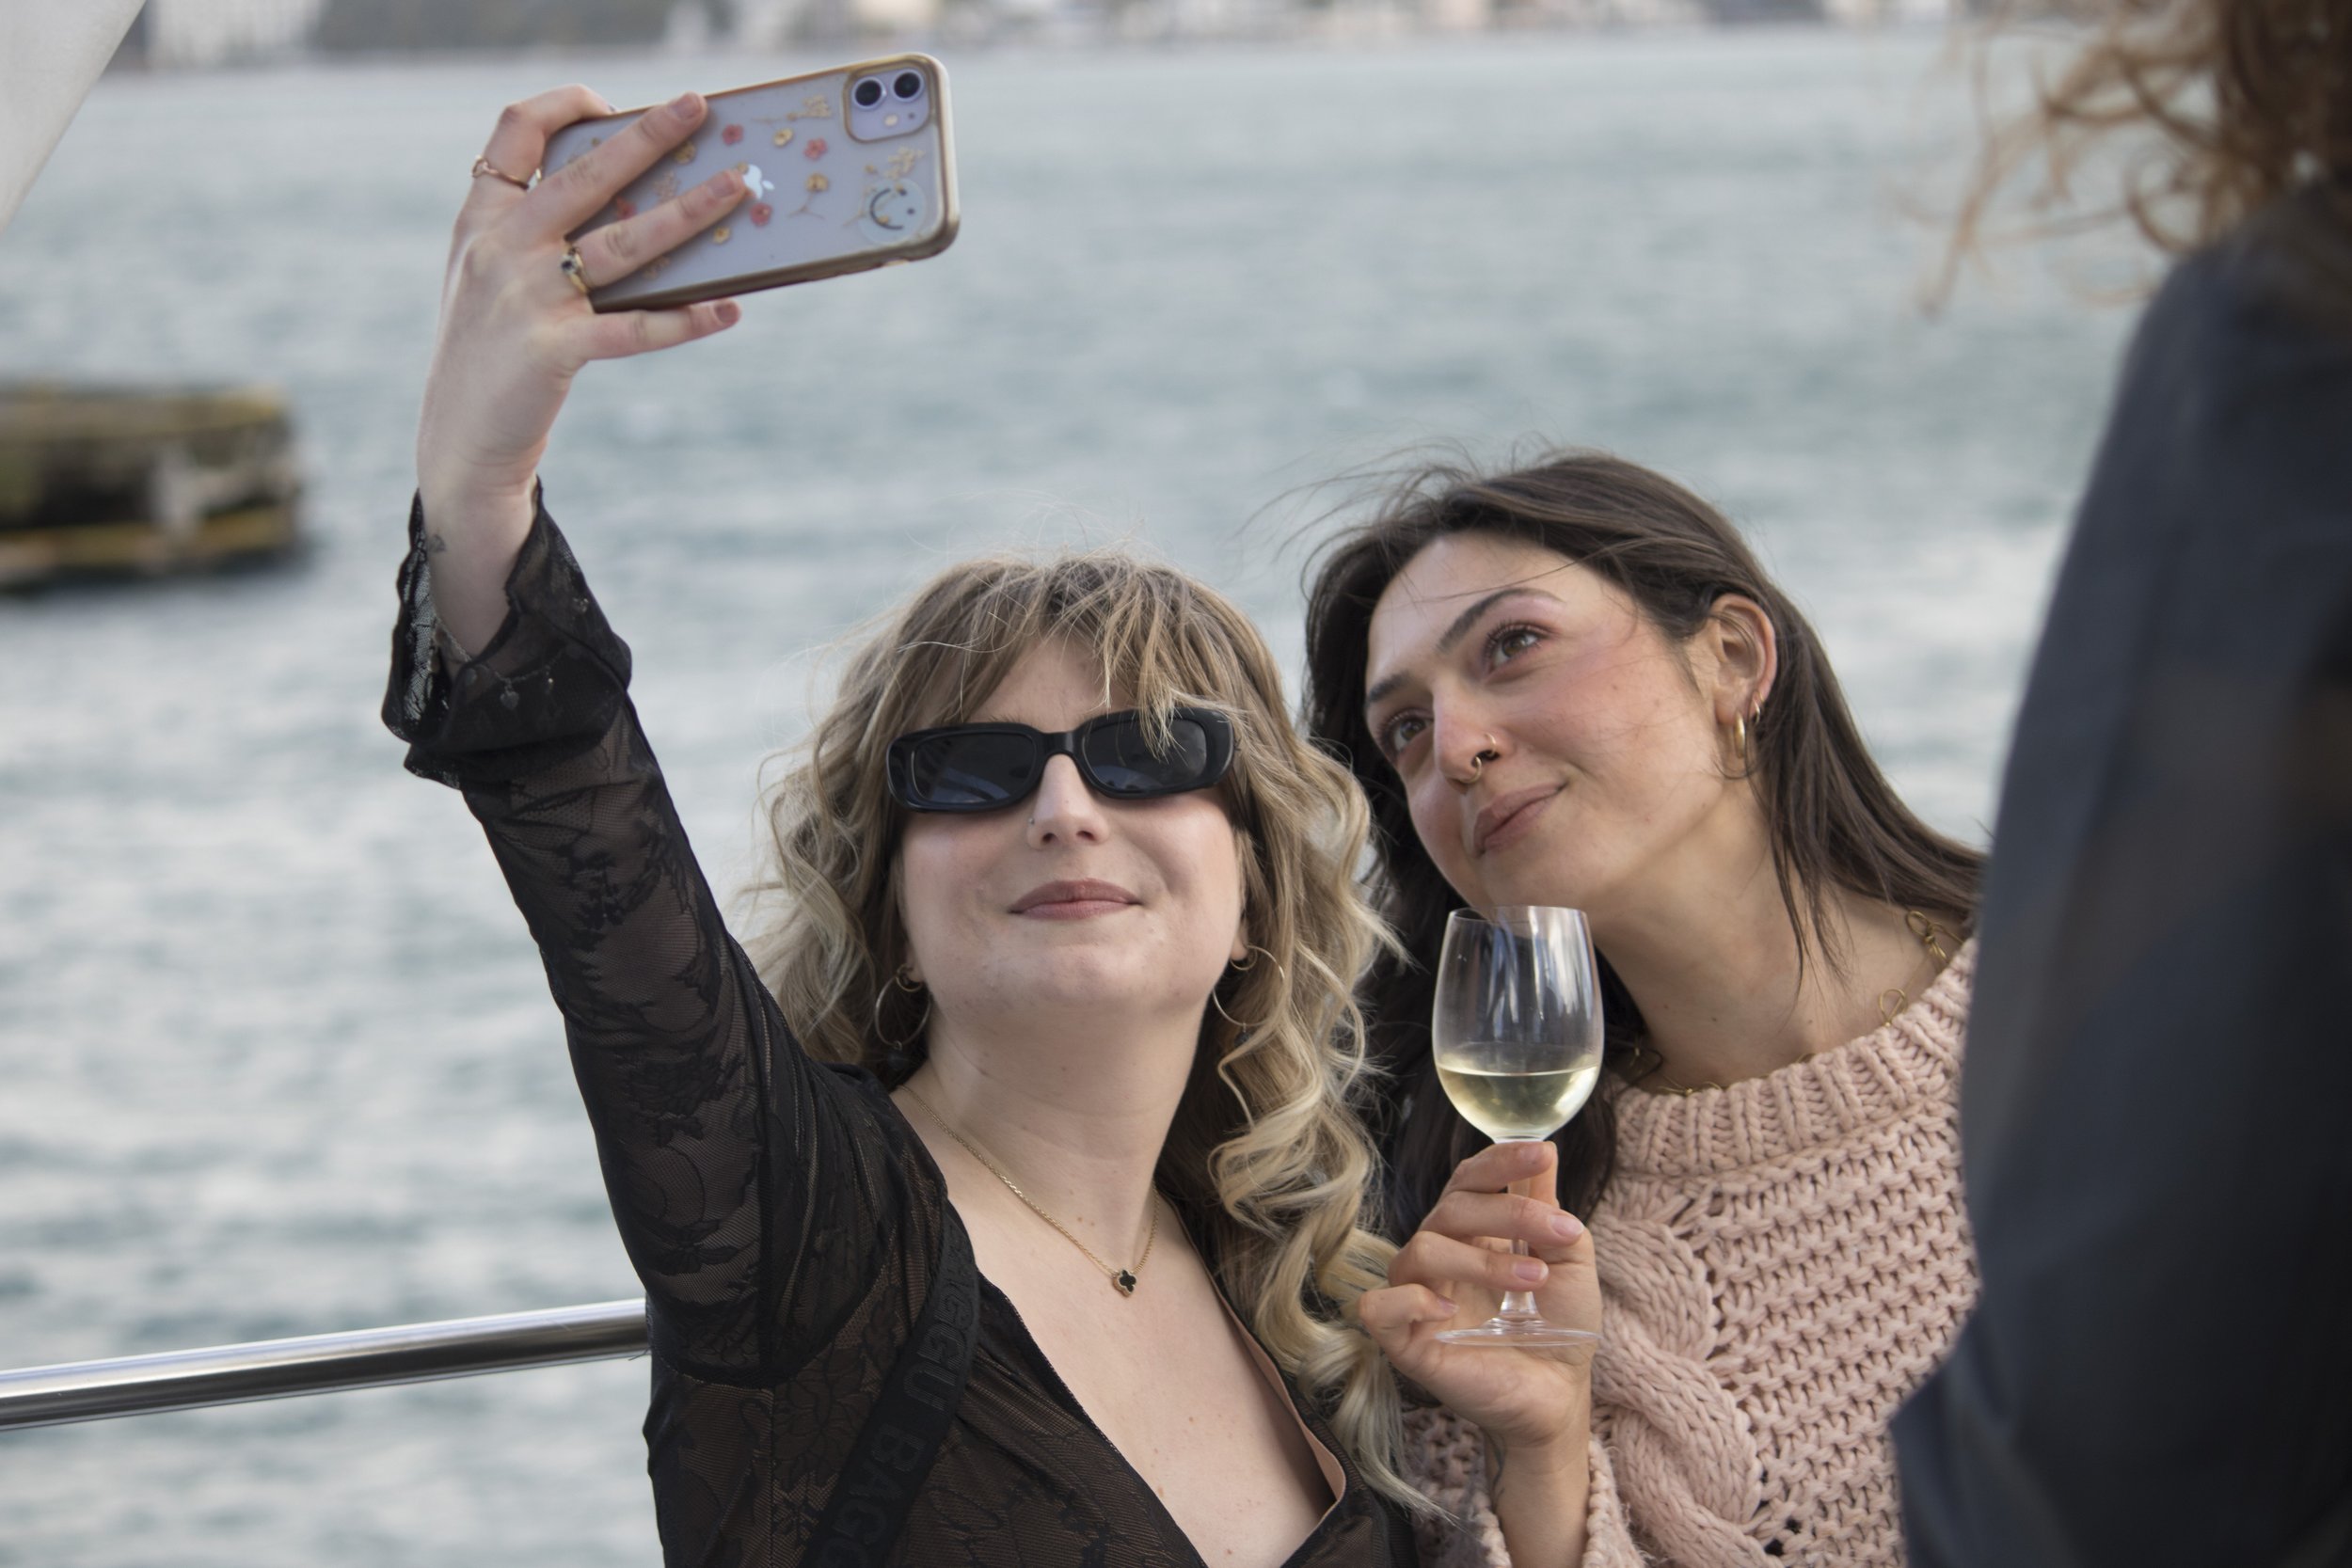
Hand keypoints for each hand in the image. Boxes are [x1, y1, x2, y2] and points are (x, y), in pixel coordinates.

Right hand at [415, 86, 745, 642]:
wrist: (459, 439)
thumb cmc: (492, 352)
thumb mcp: (492, 278)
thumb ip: (538, 234)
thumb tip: (640, 203)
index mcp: (482, 219)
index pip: (514, 132)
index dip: (564, 105)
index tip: (611, 102)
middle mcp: (501, 248)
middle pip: (584, 173)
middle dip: (647, 134)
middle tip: (698, 106)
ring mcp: (527, 297)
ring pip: (625, 241)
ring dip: (690, 211)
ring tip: (739, 186)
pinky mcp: (554, 351)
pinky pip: (636, 329)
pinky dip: (686, 320)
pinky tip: (726, 310)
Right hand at [1358, 1140, 1599, 1453]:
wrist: (1561, 1395)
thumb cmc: (1561, 1326)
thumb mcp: (1570, 1262)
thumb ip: (1550, 1210)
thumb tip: (1546, 1151)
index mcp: (1471, 1232)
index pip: (1469, 1180)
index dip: (1500, 1161)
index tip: (1543, 1154)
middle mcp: (1439, 1257)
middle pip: (1451, 1208)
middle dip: (1508, 1211)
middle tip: (1561, 1230)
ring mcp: (1418, 1298)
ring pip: (1421, 1250)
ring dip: (1482, 1259)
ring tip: (1533, 1279)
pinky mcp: (1406, 1343)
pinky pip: (1378, 1308)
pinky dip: (1408, 1300)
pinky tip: (1449, 1308)